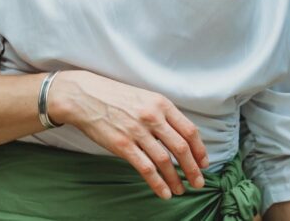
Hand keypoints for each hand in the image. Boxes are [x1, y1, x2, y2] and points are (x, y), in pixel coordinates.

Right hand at [47, 70, 210, 199]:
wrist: (85, 96)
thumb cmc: (116, 97)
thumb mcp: (145, 97)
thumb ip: (163, 114)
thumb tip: (181, 137)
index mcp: (162, 104)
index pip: (189, 130)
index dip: (200, 150)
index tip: (204, 163)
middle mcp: (152, 117)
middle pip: (181, 147)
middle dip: (193, 169)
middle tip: (198, 183)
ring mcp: (137, 132)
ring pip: (165, 161)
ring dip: (176, 179)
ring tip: (181, 190)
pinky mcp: (122, 145)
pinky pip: (146, 169)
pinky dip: (158, 183)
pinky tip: (164, 193)